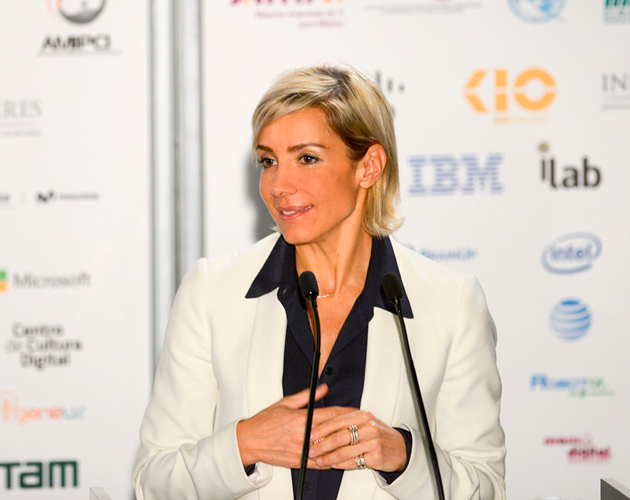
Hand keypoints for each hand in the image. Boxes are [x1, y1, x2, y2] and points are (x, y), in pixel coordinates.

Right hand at [237, 384, 352, 468]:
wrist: (250, 441)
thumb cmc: (265, 422)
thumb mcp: (285, 403)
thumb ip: (307, 396)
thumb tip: (323, 389)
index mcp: (300, 419)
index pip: (330, 415)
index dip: (346, 413)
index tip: (356, 411)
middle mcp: (303, 435)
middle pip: (333, 432)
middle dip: (349, 428)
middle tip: (361, 425)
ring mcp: (301, 451)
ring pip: (329, 450)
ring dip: (343, 446)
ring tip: (356, 442)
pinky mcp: (299, 462)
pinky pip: (320, 464)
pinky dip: (332, 460)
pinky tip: (341, 457)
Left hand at [308, 409, 406, 472]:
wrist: (400, 448)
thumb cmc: (378, 435)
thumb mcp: (364, 423)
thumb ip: (345, 423)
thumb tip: (322, 428)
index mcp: (362, 415)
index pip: (337, 420)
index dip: (321, 428)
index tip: (310, 434)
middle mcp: (368, 426)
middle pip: (339, 436)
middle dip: (321, 445)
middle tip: (311, 450)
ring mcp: (373, 441)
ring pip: (344, 450)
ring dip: (328, 457)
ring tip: (320, 460)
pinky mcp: (376, 455)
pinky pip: (354, 461)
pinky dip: (341, 464)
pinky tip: (334, 465)